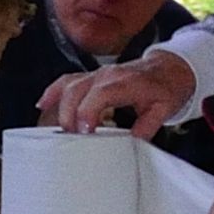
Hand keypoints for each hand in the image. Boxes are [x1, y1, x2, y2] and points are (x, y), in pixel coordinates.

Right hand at [44, 51, 198, 134]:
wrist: (170, 68)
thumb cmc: (165, 88)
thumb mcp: (163, 110)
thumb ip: (146, 128)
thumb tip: (130, 145)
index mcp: (127, 81)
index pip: (100, 93)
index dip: (88, 111)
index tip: (85, 131)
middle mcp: (108, 75)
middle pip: (77, 90)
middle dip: (69, 115)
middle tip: (71, 137)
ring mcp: (97, 74)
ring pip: (69, 85)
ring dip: (59, 107)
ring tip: (58, 129)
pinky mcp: (90, 76)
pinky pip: (66, 81)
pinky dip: (53, 92)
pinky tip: (43, 105)